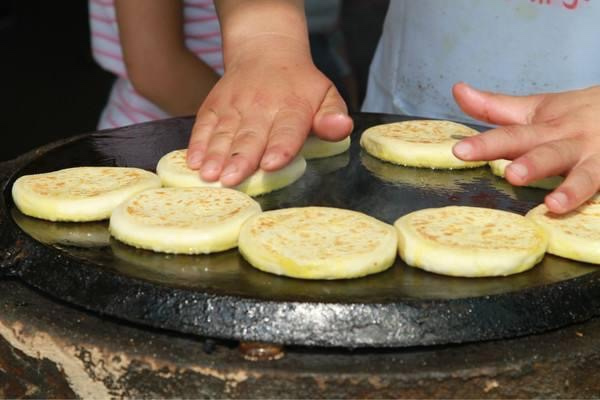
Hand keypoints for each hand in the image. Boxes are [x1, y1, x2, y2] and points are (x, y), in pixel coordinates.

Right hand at [186, 36, 352, 185]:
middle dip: (241, 159)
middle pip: (251, 136)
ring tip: (210, 175)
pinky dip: (197, 143)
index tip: (271, 164)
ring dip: (216, 155)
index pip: (287, 130)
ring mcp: (234, 105)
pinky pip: (204, 125)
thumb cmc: (300, 86)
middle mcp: (262, 106)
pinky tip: (193, 162)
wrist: (265, 51)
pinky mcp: (214, 105)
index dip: (280, 147)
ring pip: (224, 133)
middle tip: (231, 180)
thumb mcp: (326, 95)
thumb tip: (342, 127)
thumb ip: (333, 116)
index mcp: (292, 107)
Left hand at [452, 82, 599, 213]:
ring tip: (553, 203)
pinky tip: (578, 209)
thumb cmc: (575, 115)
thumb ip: (494, 107)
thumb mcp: (535, 109)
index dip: (487, 143)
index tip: (461, 151)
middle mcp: (570, 141)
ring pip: (584, 174)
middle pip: (548, 152)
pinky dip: (590, 196)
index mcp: (545, 127)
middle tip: (513, 174)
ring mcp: (595, 159)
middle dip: (532, 163)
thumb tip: (457, 90)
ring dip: (570, 188)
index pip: (512, 135)